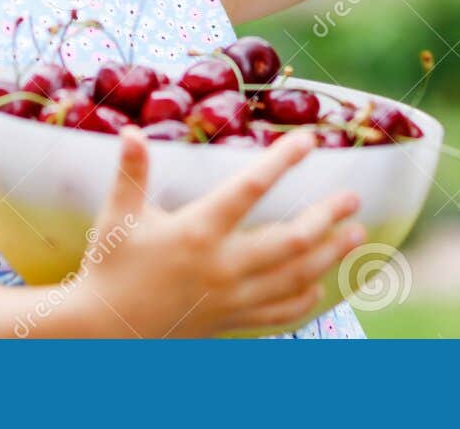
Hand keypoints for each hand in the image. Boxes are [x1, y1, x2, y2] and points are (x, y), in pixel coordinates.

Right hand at [75, 127, 365, 336]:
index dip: (282, 162)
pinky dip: (305, 298)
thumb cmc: (110, 266)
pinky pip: (279, 313)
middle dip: (327, 218)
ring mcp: (230, 298)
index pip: (249, 189)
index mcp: (197, 232)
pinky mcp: (230, 320)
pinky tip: (320, 283)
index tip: (310, 140)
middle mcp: (221, 266)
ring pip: (294, 278)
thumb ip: (131, 173)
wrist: (103, 330)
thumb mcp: (118, 216)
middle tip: (353, 198)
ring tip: (356, 235)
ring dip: (329, 255)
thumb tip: (131, 129)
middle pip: (290, 241)